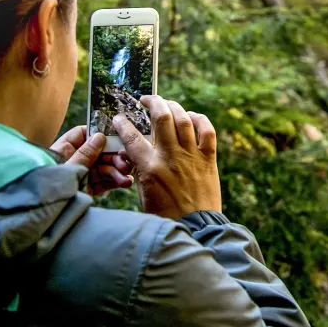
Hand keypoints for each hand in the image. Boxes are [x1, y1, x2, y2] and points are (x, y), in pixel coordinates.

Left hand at [51, 125, 133, 195]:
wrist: (40, 214)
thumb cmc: (46, 186)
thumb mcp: (67, 167)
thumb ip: (84, 154)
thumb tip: (99, 137)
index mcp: (64, 149)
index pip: (83, 134)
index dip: (99, 135)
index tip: (116, 138)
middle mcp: (74, 159)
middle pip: (99, 152)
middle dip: (114, 158)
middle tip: (125, 165)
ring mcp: (81, 173)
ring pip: (103, 168)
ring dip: (117, 172)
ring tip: (126, 180)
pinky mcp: (85, 187)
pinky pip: (102, 182)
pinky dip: (113, 182)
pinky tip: (124, 183)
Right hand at [113, 95, 221, 218]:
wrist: (195, 226)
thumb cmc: (166, 214)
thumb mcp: (144, 192)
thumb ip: (140, 169)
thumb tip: (136, 152)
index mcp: (150, 167)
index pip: (132, 137)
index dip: (123, 124)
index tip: (119, 117)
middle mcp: (171, 157)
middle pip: (162, 118)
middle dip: (153, 102)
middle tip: (147, 99)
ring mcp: (191, 156)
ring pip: (183, 119)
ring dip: (174, 107)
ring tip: (167, 104)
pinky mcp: (208, 159)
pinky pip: (207, 131)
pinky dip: (200, 120)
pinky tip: (192, 117)